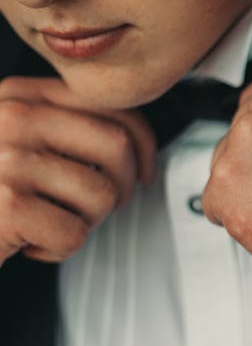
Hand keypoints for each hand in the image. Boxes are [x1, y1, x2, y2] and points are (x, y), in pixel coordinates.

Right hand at [0, 77, 156, 265]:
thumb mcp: (16, 141)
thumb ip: (64, 129)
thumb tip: (138, 147)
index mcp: (21, 96)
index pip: (113, 109)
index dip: (143, 146)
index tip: (144, 172)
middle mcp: (13, 118)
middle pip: (116, 148)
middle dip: (122, 187)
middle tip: (97, 208)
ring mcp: (7, 160)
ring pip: (101, 195)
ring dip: (85, 222)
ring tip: (48, 222)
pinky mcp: (7, 205)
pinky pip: (74, 234)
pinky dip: (57, 249)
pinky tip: (26, 241)